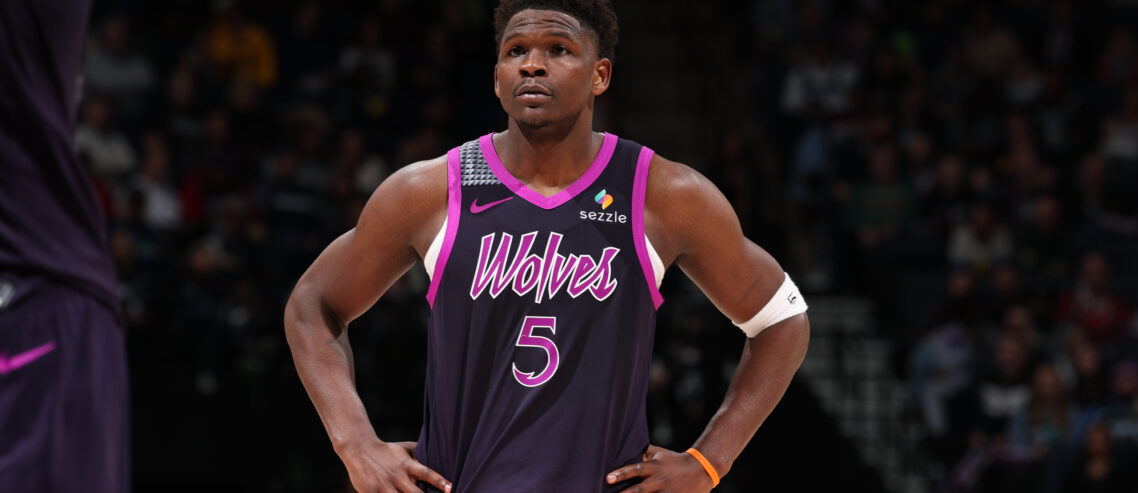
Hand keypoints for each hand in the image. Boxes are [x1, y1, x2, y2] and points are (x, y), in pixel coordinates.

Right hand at [337, 438, 451, 492]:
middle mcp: (397, 476)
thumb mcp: (405, 448)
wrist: (359, 448)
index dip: (439, 481)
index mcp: (406, 465)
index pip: (426, 473)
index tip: (451, 488)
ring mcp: (384, 486)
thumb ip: (421, 453)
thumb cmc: (386, 450)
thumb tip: (441, 454)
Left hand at [606, 445, 715, 491]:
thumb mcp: (660, 453)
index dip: (622, 473)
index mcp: (654, 467)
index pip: (635, 469)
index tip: (608, 478)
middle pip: (640, 490)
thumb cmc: (675, 461)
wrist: (700, 470)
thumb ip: (643, 452)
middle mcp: (659, 481)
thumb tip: (625, 446)